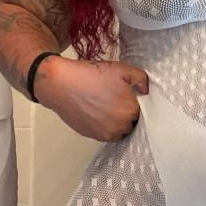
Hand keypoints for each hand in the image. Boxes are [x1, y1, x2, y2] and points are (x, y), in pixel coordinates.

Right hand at [33, 55, 148, 141]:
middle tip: (115, 98)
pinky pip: (105, 133)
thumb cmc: (90, 76)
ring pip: (119, 130)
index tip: (127, 95)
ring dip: (116, 121)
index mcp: (130, 110)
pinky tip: (96, 111)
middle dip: (127, 112)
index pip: (142, 111)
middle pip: (131, 122)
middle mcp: (120, 126)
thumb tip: (145, 89)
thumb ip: (140, 79)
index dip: (135, 101)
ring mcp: (105, 133)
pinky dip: (104, 125)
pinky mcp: (91, 136)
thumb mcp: (121, 69)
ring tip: (105, 105)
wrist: (61, 84)